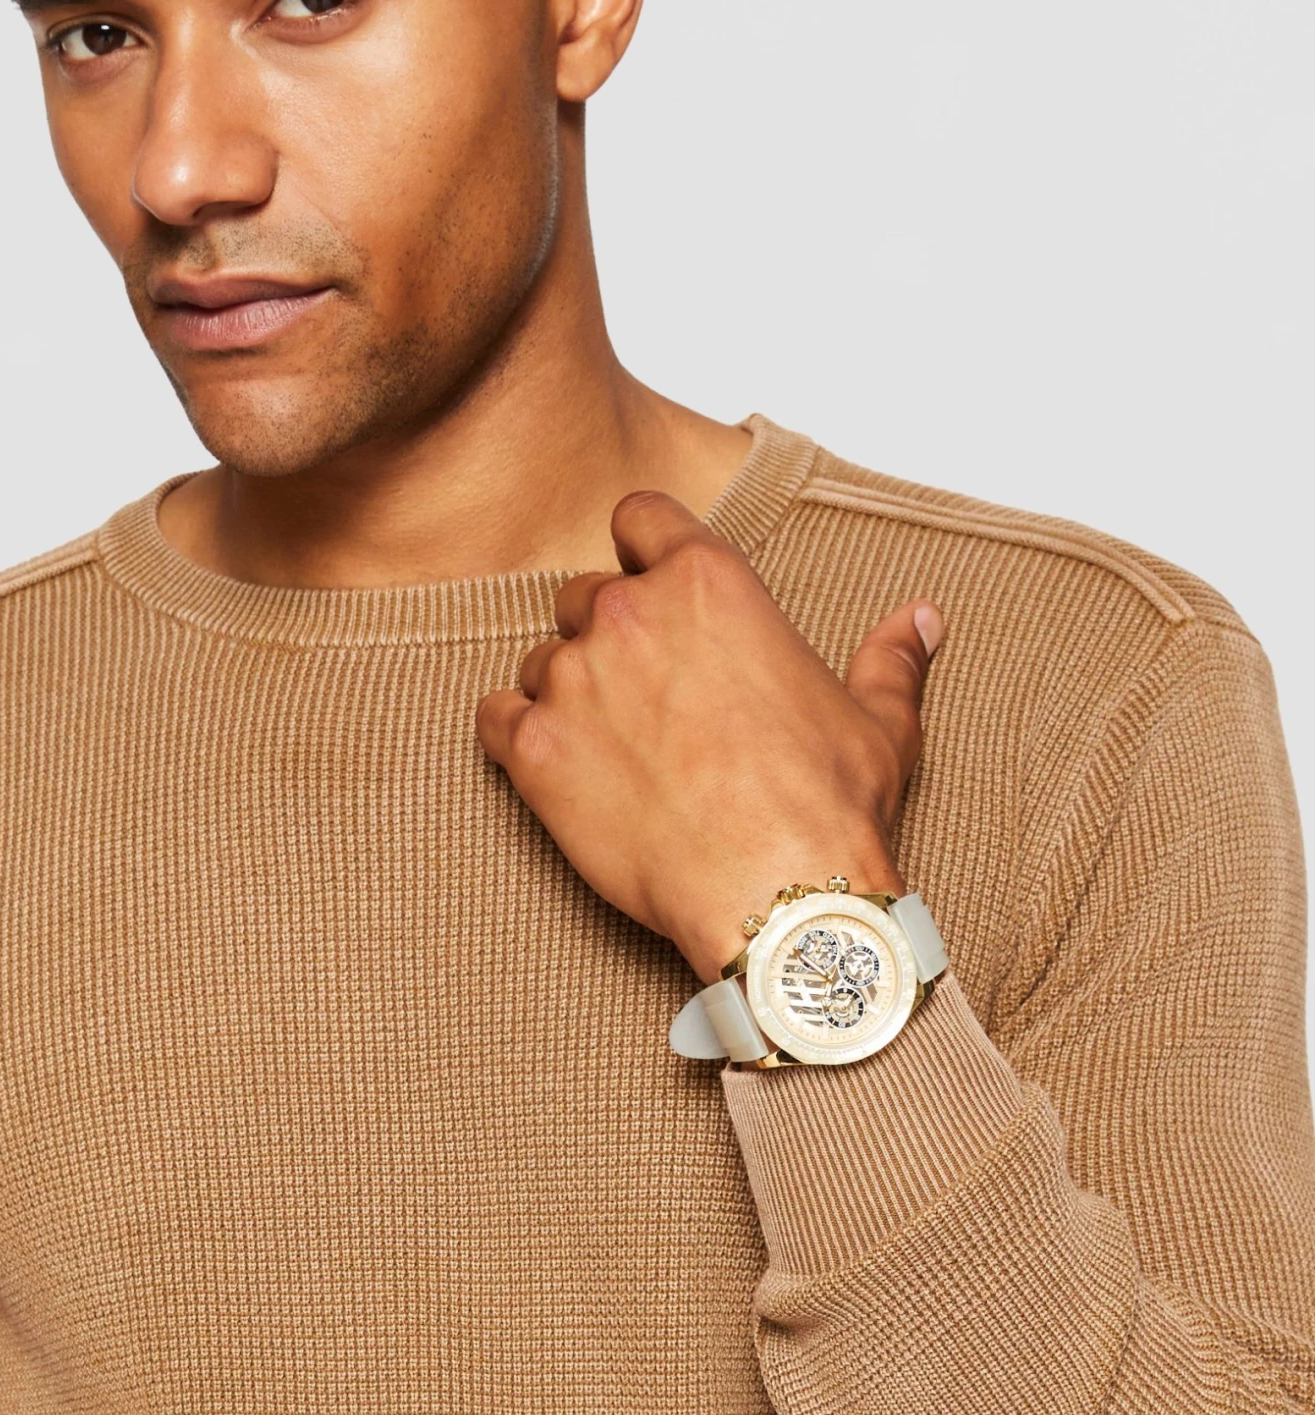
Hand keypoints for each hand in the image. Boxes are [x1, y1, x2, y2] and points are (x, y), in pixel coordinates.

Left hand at [476, 491, 943, 982]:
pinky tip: (554, 768)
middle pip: (582, 593)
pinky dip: (514, 737)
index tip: (649, 582)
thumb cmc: (830, 807)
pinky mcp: (534, 749)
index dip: (641, 547)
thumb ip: (888, 658)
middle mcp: (630, 613)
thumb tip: (922, 618)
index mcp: (709, 582)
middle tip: (643, 695)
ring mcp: (574, 679)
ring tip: (613, 749)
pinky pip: (493, 718)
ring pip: (540, 659)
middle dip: (604, 633)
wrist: (779, 899)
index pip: (639, 516)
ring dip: (564, 692)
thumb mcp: (880, 721)